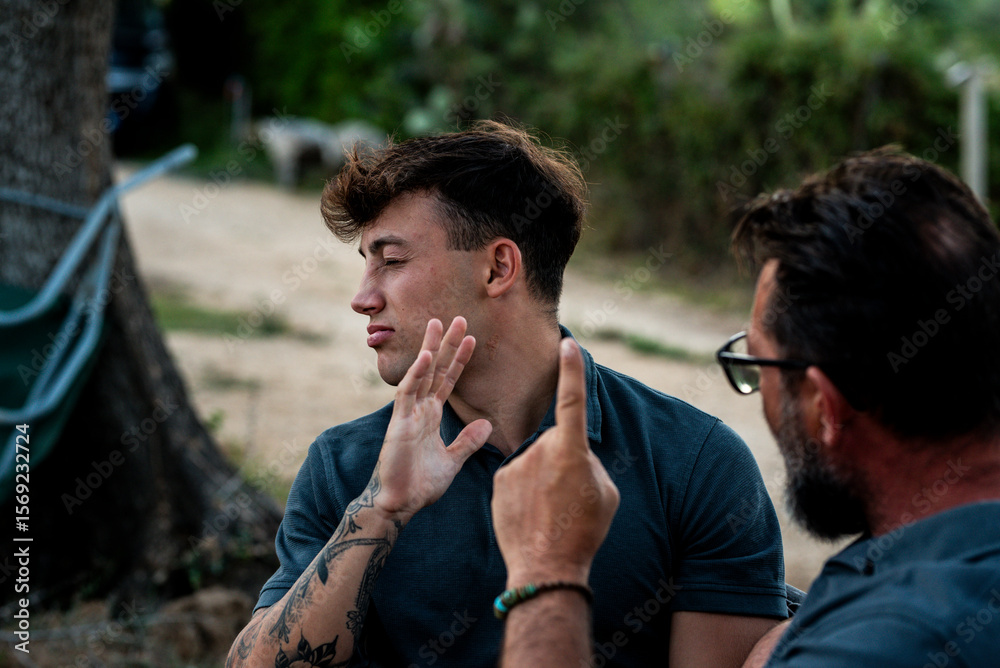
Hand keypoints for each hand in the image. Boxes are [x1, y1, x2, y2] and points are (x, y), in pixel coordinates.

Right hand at [372, 317, 492, 522]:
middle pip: (436, 369)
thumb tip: (485, 424)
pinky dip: (417, 374)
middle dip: (446, 343)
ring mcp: (408, 414)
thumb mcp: (452, 461)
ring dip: (431, 348)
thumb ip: (467, 442)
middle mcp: (420, 409)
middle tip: (458, 317)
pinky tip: (427, 356)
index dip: (460, 359)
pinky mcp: (399, 423)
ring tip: (439, 323)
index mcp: (431, 415)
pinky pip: (408, 393)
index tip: (472, 338)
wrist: (401, 505)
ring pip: (421, 374)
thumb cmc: (421, 485)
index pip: (448, 380)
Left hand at [491, 338, 619, 585]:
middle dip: (563, 462)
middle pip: (556, 444)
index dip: (571, 372)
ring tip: (549, 511)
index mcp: (572, 450)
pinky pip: (517, 476)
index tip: (567, 345)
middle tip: (569, 498)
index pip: (572, 402)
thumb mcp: (605, 494)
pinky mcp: (499, 480)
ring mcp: (517, 464)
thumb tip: (576, 455)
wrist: (545, 567)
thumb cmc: (583, 531)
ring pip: (535, 461)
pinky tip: (530, 515)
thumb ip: (590, 464)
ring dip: (543, 479)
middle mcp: (541, 450)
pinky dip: (525, 491)